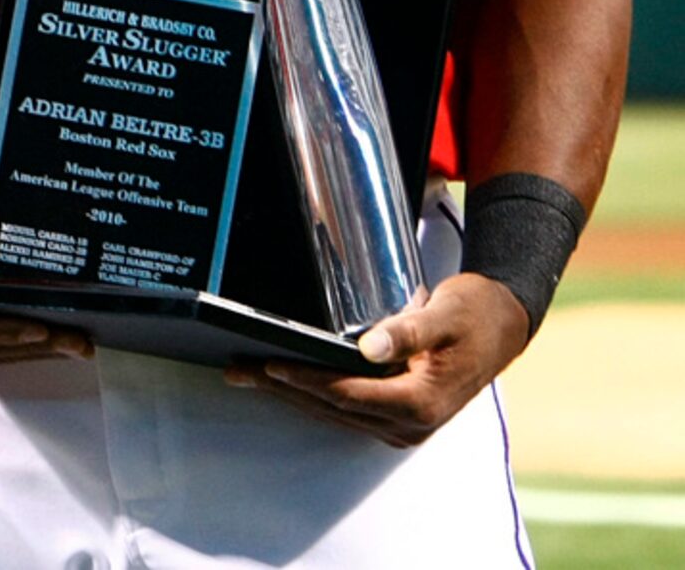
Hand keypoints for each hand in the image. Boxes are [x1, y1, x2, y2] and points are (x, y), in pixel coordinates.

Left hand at [224, 271, 529, 445]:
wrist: (503, 325)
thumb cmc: (473, 314)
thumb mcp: (443, 315)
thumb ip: (406, 330)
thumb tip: (368, 347)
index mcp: (421, 403)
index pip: (347, 394)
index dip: (305, 379)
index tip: (269, 363)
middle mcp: (411, 424)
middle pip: (333, 407)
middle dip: (282, 388)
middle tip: (237, 369)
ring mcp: (405, 426)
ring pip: (335, 413)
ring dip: (291, 394)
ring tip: (248, 374)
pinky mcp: (399, 417)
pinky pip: (346, 410)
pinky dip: (313, 396)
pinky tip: (285, 380)